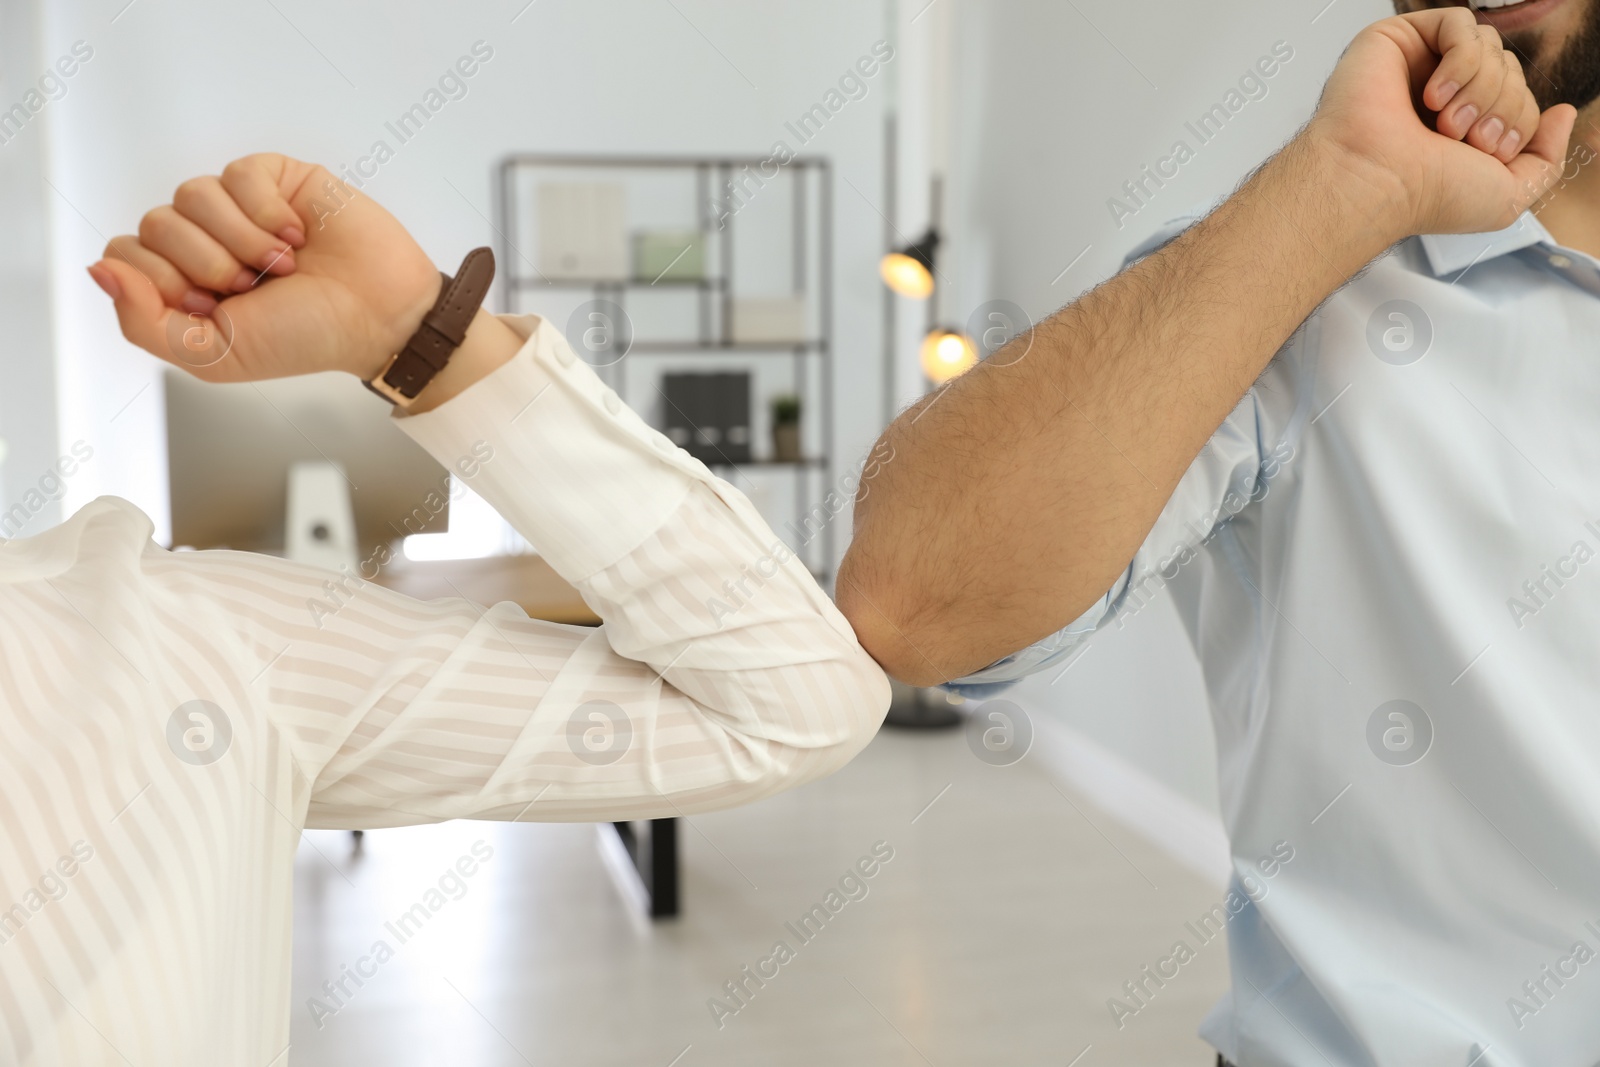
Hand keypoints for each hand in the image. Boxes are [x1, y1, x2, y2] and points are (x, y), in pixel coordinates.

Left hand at [88, 153, 440, 382]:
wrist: (380, 317)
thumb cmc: (308, 338)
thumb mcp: (215, 355)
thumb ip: (144, 323)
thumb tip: (100, 271)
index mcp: (183, 282)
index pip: (126, 255)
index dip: (163, 282)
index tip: (214, 307)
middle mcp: (205, 240)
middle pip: (155, 224)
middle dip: (208, 266)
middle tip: (254, 287)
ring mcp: (238, 207)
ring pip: (191, 195)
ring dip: (243, 241)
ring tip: (282, 265)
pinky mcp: (274, 178)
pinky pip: (238, 176)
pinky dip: (267, 213)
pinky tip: (297, 236)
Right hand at [1303, 7, 1576, 238]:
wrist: (1378, 186)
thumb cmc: (1424, 196)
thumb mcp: (1508, 196)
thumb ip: (1548, 158)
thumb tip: (1561, 114)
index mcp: (1462, 127)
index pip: (1518, 95)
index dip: (1519, 119)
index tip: (1489, 151)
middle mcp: (1440, 96)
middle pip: (1508, 68)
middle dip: (1500, 105)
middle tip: (1465, 138)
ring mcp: (1418, 66)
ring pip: (1490, 45)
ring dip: (1480, 87)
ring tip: (1446, 121)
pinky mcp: (1397, 41)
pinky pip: (1459, 25)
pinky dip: (1460, 59)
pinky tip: (1435, 94)